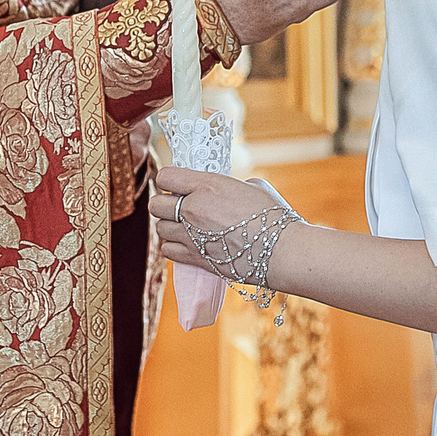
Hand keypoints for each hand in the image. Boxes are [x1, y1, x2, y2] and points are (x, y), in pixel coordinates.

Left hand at [151, 167, 280, 274]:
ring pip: (160, 229)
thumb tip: (222, 192)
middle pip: (155, 205)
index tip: (177, 185)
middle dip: (165, 204)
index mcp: (207, 185)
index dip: (169, 180)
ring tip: (187, 228)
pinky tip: (189, 244)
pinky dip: (174, 247)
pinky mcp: (195, 258)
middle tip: (179, 207)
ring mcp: (191, 236)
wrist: (281, 250)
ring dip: (170, 227)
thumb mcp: (253, 186)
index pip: (165, 176)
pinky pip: (167, 251)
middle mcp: (193, 209)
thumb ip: (228, 186)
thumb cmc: (273, 215)